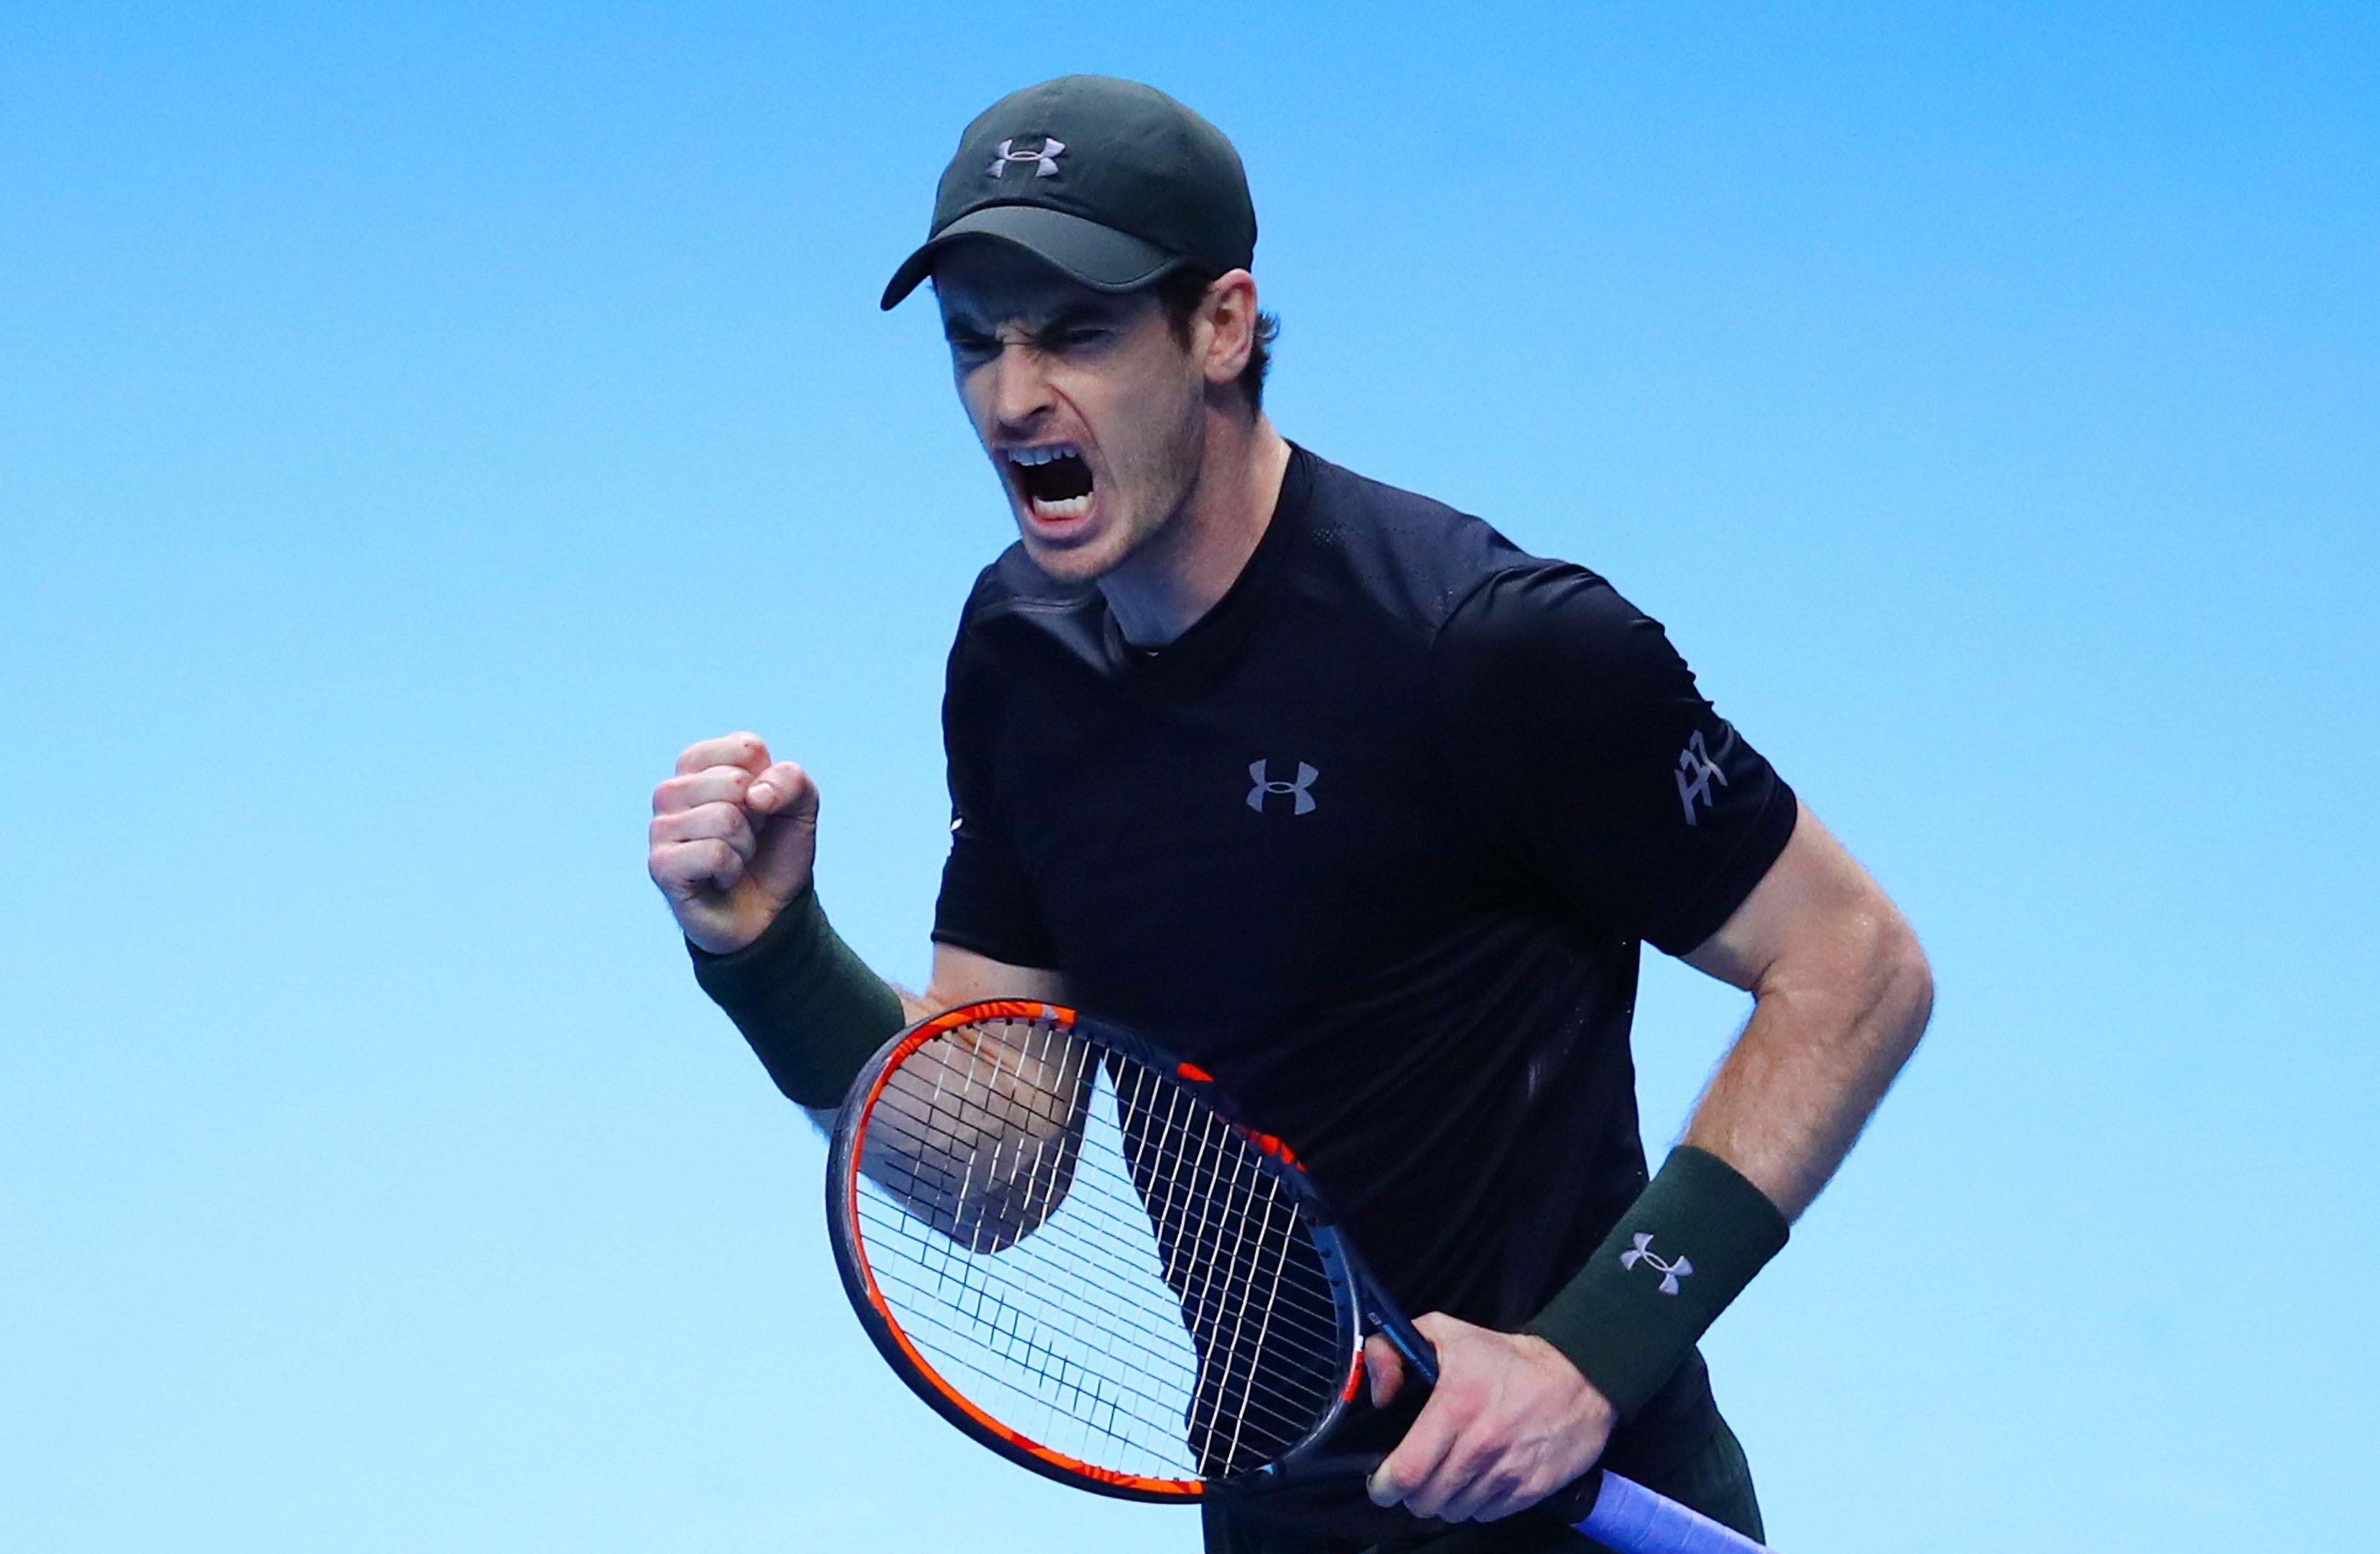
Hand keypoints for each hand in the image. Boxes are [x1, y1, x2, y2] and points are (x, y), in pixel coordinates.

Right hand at [647, 732, 817, 953]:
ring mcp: (660, 827)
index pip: (746, 748)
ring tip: (734, 860)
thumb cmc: (775, 853)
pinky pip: (714, 853)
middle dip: (758, 818)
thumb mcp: (801, 808)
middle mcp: (672, 790)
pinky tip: (720, 879)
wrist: (767, 913)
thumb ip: (792, 780)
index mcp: (700, 765)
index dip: (770, 784)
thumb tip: (755, 794)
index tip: (761, 809)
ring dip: (745, 847)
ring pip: (724, 818)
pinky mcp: (660, 864)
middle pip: (735, 782)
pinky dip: (731, 870)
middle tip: (746, 839)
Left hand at [1363, 1313, 1615, 1523]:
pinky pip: (1487, 1515)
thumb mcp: (1445, 1332)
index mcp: (1454, 1407)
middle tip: (1417, 1476)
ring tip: (1449, 1476)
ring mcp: (1507, 1472)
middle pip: (1426, 1500)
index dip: (1384, 1486)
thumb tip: (1378, 1393)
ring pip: (1455, 1512)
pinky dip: (1476, 1504)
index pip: (1406, 1471)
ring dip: (1444, 1500)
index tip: (1380, 1483)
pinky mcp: (1531, 1489)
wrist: (1579, 1377)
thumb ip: (1393, 1350)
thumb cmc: (1506, 1357)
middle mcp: (1480, 1445)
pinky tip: (1479, 1479)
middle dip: (1412, 1494)